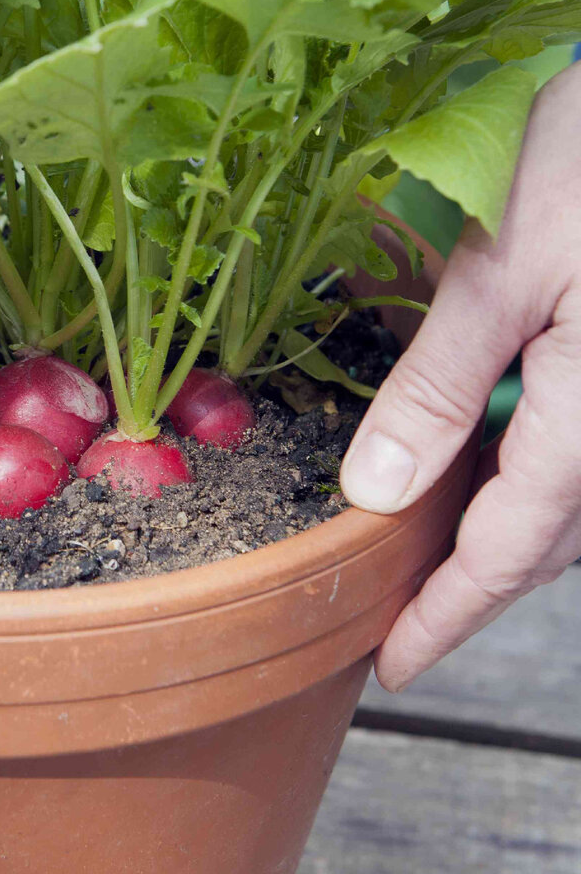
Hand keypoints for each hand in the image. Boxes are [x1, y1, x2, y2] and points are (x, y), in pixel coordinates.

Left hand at [340, 62, 580, 690]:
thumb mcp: (498, 271)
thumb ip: (437, 386)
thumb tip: (374, 489)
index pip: (511, 547)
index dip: (448, 614)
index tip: (395, 662)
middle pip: (547, 537)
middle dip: (469, 584)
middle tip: (398, 614)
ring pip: (568, 500)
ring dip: (499, 531)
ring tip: (423, 549)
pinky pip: (577, 446)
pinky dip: (526, 473)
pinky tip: (476, 458)